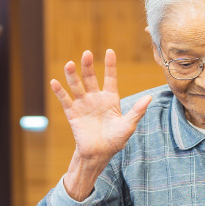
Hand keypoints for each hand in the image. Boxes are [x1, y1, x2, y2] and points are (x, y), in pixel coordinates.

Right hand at [50, 49, 150, 199]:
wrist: (99, 154)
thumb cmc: (115, 140)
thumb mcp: (128, 125)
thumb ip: (137, 111)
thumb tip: (149, 98)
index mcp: (110, 99)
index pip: (110, 78)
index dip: (110, 65)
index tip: (110, 51)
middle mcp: (96, 98)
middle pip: (91, 78)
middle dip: (88, 66)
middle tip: (87, 53)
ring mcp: (83, 105)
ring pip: (77, 86)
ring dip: (72, 75)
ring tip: (69, 64)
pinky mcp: (73, 113)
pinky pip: (65, 100)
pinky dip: (59, 91)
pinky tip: (54, 82)